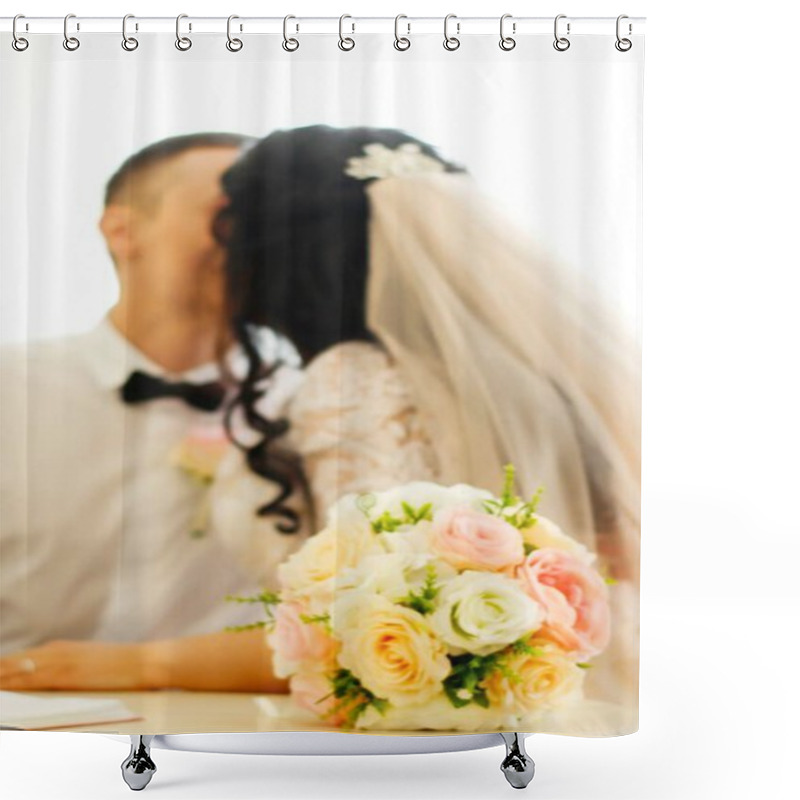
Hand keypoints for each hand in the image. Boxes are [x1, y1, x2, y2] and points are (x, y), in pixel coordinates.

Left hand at [0, 639, 152, 690]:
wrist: (142, 662)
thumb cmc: (120, 665)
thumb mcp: (87, 662)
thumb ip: (64, 667)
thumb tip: (44, 677)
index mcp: (59, 649)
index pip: (18, 660)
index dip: (1, 668)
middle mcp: (56, 652)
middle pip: (13, 663)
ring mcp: (60, 662)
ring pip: (17, 669)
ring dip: (1, 675)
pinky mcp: (66, 674)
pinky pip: (31, 680)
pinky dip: (13, 683)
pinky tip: (3, 686)